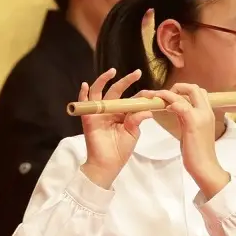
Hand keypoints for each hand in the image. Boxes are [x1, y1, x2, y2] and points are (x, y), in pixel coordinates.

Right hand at [78, 69, 150, 188]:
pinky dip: (83, 94)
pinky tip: (86, 85)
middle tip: (137, 73)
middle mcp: (110, 110)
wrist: (109, 164)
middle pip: (116, 91)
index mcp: (122, 114)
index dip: (140, 94)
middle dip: (126, 81)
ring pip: (99, 92)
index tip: (152, 93)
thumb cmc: (121, 150)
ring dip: (103, 80)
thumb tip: (148, 110)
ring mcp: (99, 113)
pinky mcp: (89, 119)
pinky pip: (84, 104)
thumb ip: (137, 119)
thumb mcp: (133, 132)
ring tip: (112, 72)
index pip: (130, 99)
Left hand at [150, 83, 230, 197]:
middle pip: (195, 88)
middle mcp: (206, 111)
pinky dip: (170, 101)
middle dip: (178, 87)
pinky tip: (164, 108)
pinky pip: (181, 105)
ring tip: (158, 97)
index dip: (185, 91)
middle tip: (164, 95)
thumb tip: (176, 110)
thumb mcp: (192, 131)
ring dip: (170, 92)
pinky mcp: (193, 122)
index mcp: (208, 114)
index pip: (199, 92)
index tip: (172, 97)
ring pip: (188, 92)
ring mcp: (201, 115)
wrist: (205, 167)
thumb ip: (186, 119)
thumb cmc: (197, 154)